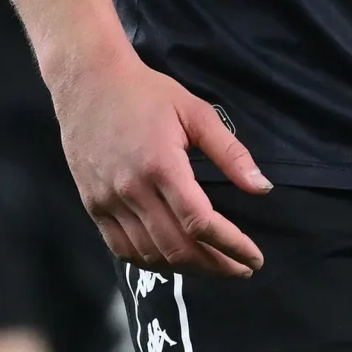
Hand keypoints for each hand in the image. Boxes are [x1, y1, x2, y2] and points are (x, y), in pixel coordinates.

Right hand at [50, 45, 270, 278]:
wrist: (88, 83)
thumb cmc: (146, 93)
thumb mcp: (196, 112)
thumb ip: (230, 152)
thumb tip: (262, 188)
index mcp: (161, 166)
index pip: (200, 223)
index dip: (231, 246)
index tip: (254, 258)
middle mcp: (132, 190)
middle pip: (178, 248)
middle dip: (216, 265)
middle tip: (241, 269)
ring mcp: (108, 202)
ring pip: (150, 254)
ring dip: (186, 268)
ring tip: (213, 265)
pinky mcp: (92, 206)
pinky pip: (122, 249)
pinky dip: (151, 261)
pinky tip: (172, 259)